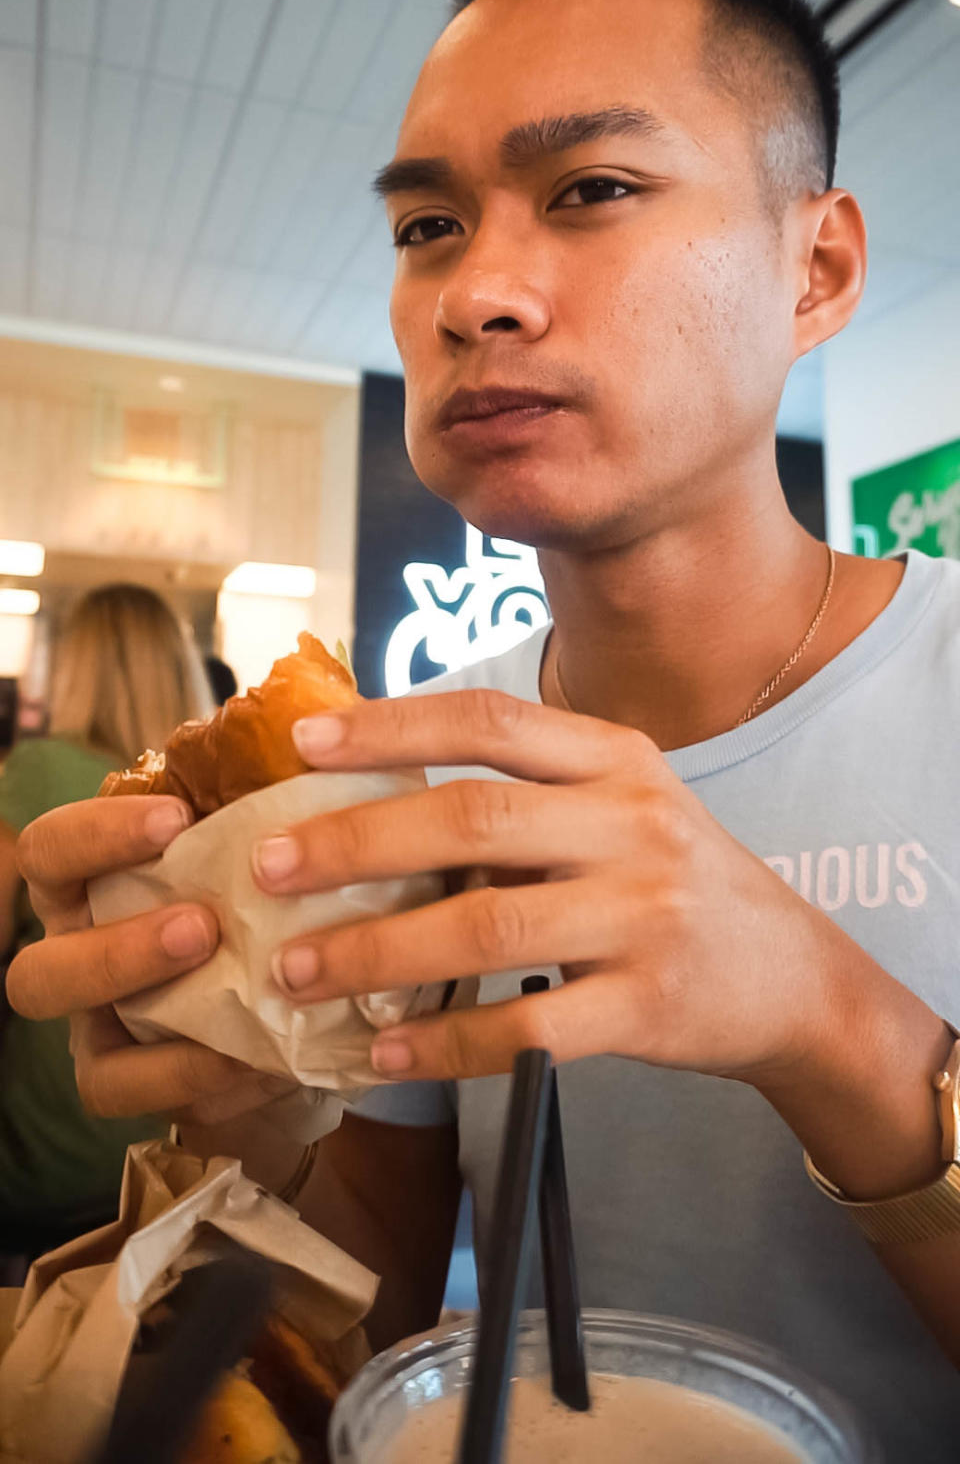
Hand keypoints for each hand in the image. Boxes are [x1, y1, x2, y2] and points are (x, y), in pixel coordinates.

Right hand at [7, 796, 286, 1122]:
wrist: (300, 997)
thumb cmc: (263, 892)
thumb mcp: (259, 840)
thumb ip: (259, 795)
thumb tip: (303, 734)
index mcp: (90, 885)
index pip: (49, 851)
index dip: (96, 836)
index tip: (174, 818)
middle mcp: (79, 959)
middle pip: (36, 974)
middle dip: (117, 952)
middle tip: (201, 926)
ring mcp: (104, 1033)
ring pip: (88, 1061)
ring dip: (157, 1034)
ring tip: (234, 995)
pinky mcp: (143, 1088)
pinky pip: (146, 1102)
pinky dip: (203, 1081)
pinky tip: (265, 1059)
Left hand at [253, 690, 864, 1086]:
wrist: (795, 978)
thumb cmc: (676, 883)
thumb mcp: (622, 810)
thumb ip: (524, 800)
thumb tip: (372, 806)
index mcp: (617, 758)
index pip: (490, 722)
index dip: (390, 725)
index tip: (303, 740)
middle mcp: (633, 823)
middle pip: (472, 819)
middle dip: (354, 843)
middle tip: (267, 867)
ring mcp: (645, 915)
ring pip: (484, 926)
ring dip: (374, 952)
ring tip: (296, 970)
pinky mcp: (647, 1006)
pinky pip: (525, 1027)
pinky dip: (444, 1042)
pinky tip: (383, 1049)